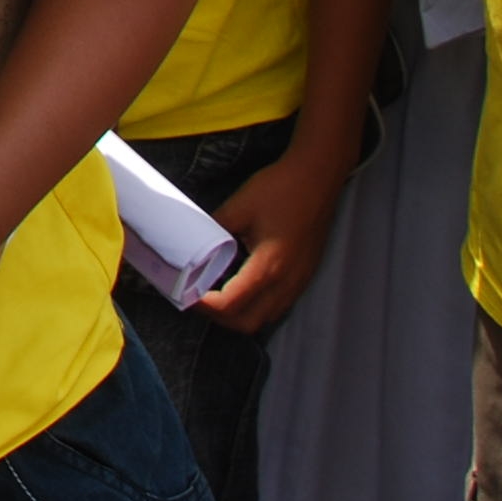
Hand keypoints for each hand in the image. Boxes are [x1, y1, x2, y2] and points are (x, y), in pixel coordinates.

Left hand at [197, 136, 357, 334]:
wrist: (318, 177)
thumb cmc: (280, 189)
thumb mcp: (238, 208)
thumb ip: (213, 232)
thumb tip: (192, 246)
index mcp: (268, 267)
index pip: (230, 305)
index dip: (202, 305)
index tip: (184, 294)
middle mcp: (287, 283)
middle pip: (247, 323)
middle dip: (218, 317)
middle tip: (196, 297)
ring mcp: (299, 282)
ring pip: (264, 317)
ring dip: (237, 314)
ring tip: (215, 293)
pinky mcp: (304, 276)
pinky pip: (277, 305)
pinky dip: (255, 305)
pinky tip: (240, 285)